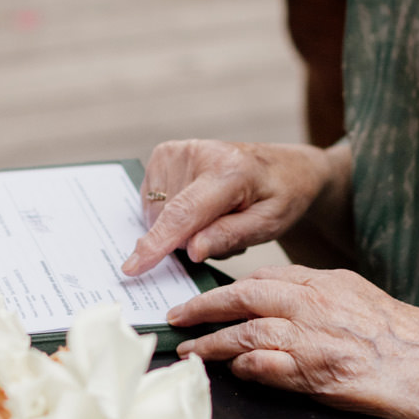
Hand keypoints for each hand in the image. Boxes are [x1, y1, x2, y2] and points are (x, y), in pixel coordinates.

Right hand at [120, 139, 334, 275]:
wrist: (285, 167)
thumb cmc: (281, 196)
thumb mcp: (269, 224)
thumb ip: (230, 236)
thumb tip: (192, 250)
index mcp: (229, 171)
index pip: (183, 213)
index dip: (157, 243)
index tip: (133, 267)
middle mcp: (198, 153)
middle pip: (168, 219)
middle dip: (189, 239)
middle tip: (225, 231)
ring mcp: (177, 151)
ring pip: (157, 213)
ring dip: (182, 228)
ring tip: (216, 216)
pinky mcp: (165, 153)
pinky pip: (153, 202)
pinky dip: (173, 214)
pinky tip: (200, 207)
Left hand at [171, 265, 418, 418]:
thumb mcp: (370, 309)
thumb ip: (330, 306)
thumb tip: (291, 317)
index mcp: (333, 283)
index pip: (269, 277)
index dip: (232, 287)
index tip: (208, 294)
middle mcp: (322, 303)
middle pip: (247, 294)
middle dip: (206, 304)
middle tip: (176, 313)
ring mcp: (321, 338)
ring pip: (250, 329)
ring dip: (212, 340)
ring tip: (187, 350)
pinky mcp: (325, 374)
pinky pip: (272, 366)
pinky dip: (246, 366)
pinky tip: (228, 371)